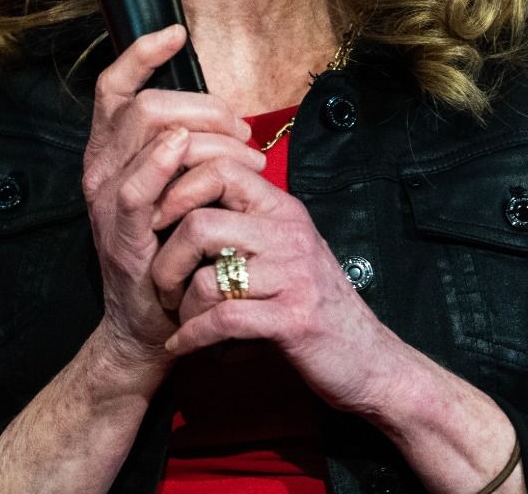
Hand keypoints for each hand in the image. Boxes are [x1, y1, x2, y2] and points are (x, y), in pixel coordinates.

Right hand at [83, 25, 264, 366]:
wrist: (148, 325)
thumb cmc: (169, 252)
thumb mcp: (172, 191)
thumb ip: (184, 151)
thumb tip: (222, 117)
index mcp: (110, 154)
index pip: (115, 87)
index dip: (141, 53)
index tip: (176, 33)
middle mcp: (101, 170)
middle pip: (146, 104)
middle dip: (203, 106)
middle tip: (244, 133)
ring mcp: (107, 202)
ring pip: (145, 133)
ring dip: (205, 133)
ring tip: (245, 157)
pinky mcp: (122, 235)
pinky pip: (137, 186)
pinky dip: (162, 161)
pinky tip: (189, 150)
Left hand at [147, 156, 405, 414]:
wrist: (369, 358)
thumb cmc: (316, 303)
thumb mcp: (287, 248)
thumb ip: (248, 221)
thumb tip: (186, 194)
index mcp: (283, 210)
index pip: (221, 170)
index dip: (177, 191)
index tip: (159, 223)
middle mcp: (289, 234)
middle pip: (200, 224)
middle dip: (167, 260)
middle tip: (162, 285)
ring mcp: (293, 276)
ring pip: (207, 277)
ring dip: (181, 305)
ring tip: (178, 318)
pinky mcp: (292, 320)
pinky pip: (223, 320)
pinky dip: (192, 336)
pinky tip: (181, 344)